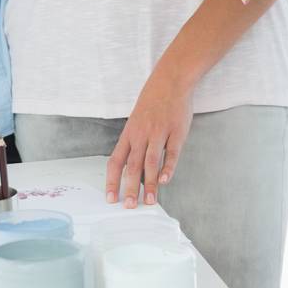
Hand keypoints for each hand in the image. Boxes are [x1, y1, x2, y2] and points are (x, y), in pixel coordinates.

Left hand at [105, 74, 192, 206]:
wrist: (170, 81)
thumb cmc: (152, 103)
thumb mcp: (137, 123)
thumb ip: (135, 146)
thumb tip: (133, 172)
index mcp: (129, 134)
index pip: (116, 161)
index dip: (112, 181)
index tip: (110, 197)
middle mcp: (141, 135)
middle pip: (133, 165)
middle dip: (130, 188)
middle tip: (129, 206)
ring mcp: (159, 133)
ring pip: (151, 162)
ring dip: (149, 184)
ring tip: (149, 201)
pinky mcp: (176, 132)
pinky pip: (171, 153)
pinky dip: (168, 168)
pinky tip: (164, 180)